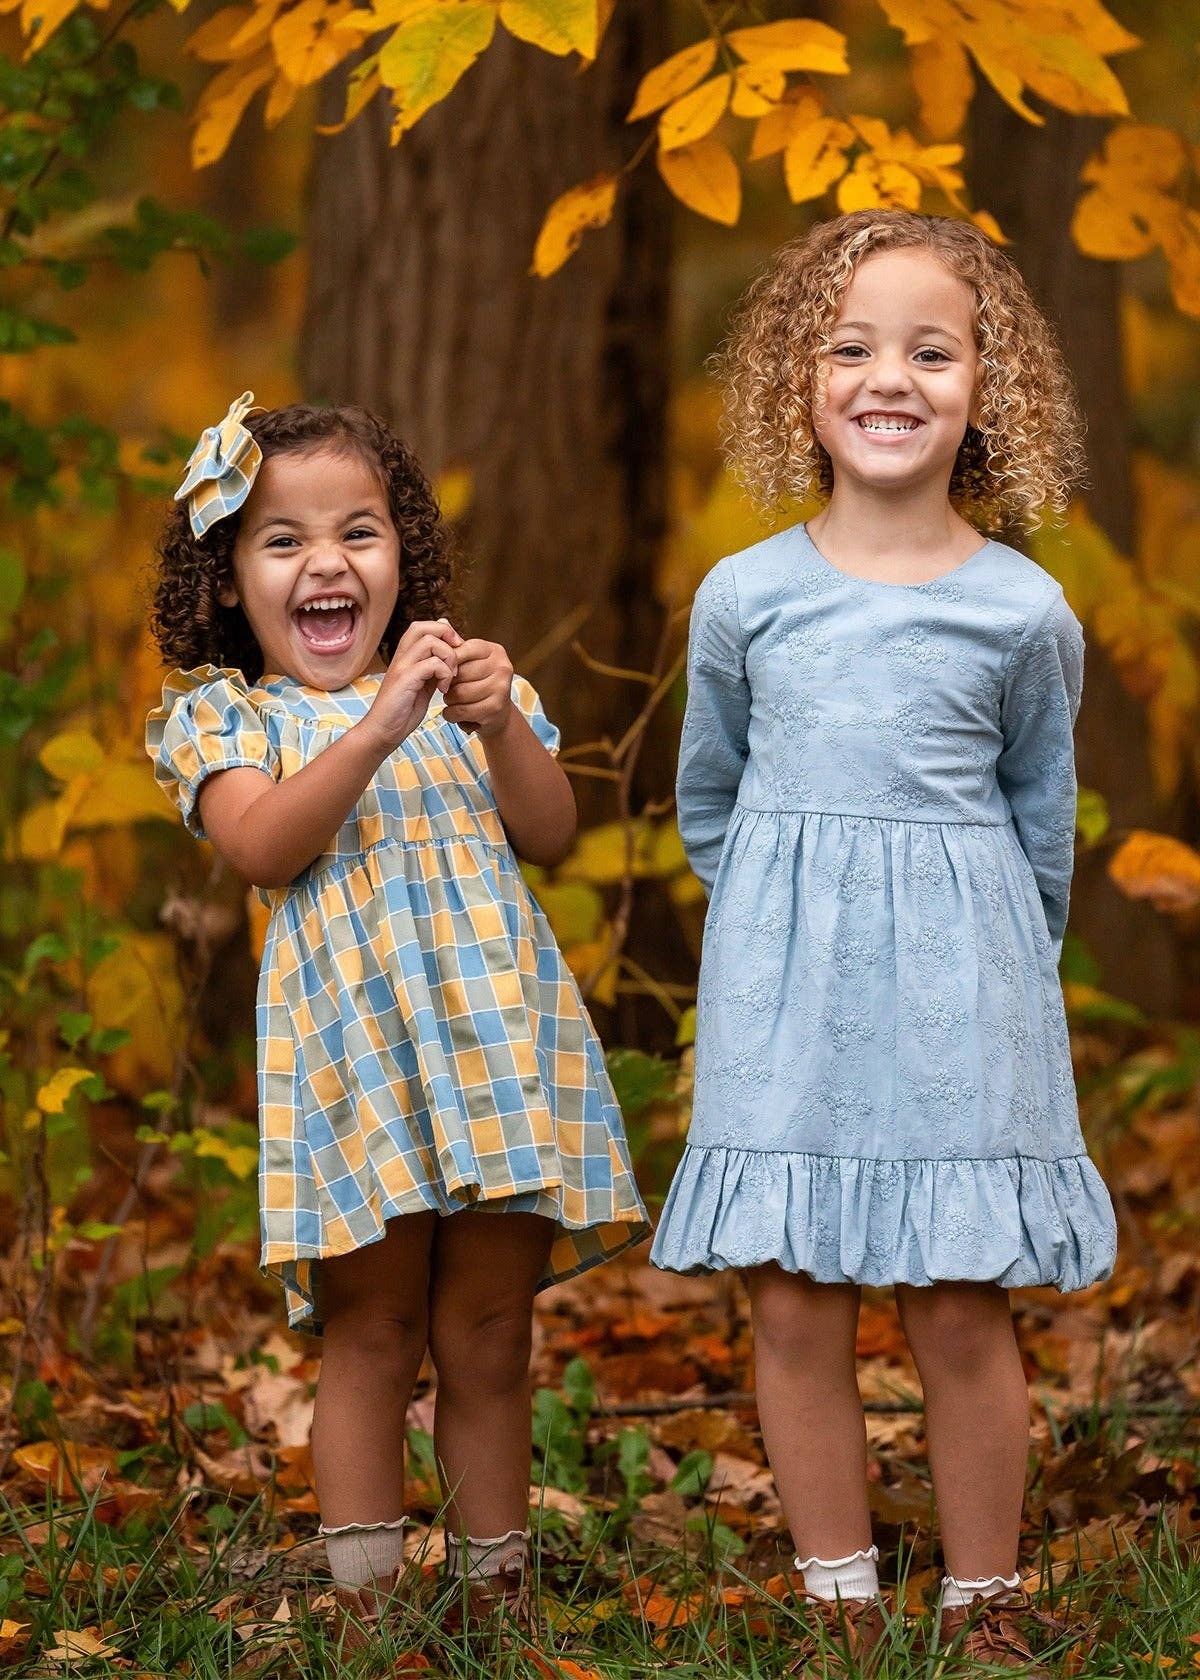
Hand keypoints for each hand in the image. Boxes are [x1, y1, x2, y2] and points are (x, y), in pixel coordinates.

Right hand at [362, 619, 462, 750]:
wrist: (383, 731)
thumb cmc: (402, 711)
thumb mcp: (424, 685)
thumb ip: (434, 667)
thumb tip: (448, 651)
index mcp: (405, 656)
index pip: (423, 626)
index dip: (443, 632)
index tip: (455, 653)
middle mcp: (401, 657)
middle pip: (423, 626)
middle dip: (446, 636)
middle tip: (456, 658)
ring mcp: (402, 667)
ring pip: (430, 641)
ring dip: (448, 657)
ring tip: (450, 677)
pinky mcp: (405, 680)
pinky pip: (431, 664)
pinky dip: (444, 674)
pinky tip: (443, 689)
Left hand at [442, 638, 513, 738]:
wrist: (496, 715)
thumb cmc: (478, 684)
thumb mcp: (470, 661)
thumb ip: (455, 645)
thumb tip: (441, 621)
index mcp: (495, 651)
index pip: (462, 650)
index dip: (447, 662)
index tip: (443, 670)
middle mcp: (502, 667)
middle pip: (459, 673)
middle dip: (448, 683)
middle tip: (449, 687)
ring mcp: (501, 688)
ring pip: (459, 693)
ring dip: (449, 700)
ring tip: (453, 699)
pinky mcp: (495, 709)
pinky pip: (461, 710)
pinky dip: (451, 714)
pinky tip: (455, 712)